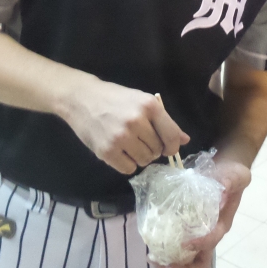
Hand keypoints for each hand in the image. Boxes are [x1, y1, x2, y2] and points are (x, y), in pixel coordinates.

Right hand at [66, 80, 189, 173]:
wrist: (81, 98)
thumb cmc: (114, 98)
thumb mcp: (141, 101)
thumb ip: (164, 121)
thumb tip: (185, 140)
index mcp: (149, 106)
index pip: (172, 135)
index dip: (172, 146)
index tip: (167, 148)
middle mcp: (137, 121)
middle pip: (157, 150)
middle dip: (153, 149)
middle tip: (141, 140)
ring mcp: (121, 137)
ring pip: (144, 161)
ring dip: (140, 157)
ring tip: (130, 145)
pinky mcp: (107, 151)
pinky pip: (128, 169)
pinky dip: (127, 164)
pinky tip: (120, 152)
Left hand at [151, 159, 251, 267]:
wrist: (228, 170)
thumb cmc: (233, 173)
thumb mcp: (236, 175)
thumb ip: (229, 182)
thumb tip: (221, 192)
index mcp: (222, 223)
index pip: (213, 240)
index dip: (200, 245)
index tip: (185, 244)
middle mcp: (212, 232)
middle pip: (201, 259)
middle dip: (183, 266)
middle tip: (164, 264)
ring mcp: (201, 231)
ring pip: (189, 256)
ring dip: (172, 261)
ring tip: (154, 259)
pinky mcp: (191, 225)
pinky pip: (180, 243)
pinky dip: (167, 248)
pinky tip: (153, 245)